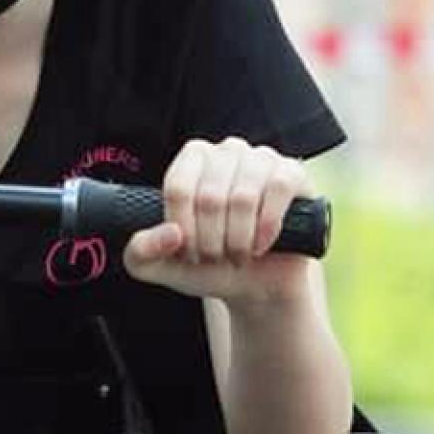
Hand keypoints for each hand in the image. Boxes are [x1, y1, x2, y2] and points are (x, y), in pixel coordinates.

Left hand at [123, 137, 314, 303]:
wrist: (256, 283)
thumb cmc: (207, 265)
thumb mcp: (161, 267)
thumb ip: (141, 253)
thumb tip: (170, 235)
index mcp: (191, 159)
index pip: (178, 187)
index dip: (182, 230)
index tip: (189, 253)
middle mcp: (226, 151)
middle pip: (209, 196)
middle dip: (211, 241)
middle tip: (216, 257)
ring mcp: (262, 159)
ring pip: (243, 197)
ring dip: (238, 240)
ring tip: (238, 254)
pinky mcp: (292, 173)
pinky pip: (277, 191)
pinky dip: (267, 228)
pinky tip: (262, 246)